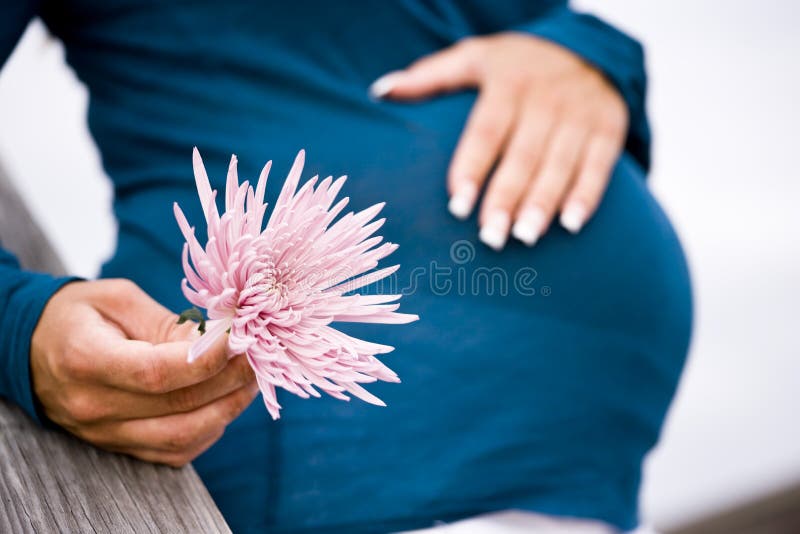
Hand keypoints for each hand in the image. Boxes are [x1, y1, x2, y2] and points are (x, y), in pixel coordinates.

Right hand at [31, 279, 257, 466]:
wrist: (33, 350)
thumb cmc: (78, 315)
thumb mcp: (117, 299)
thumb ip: (167, 323)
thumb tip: (219, 341)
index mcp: (87, 360)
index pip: (158, 373)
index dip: (208, 360)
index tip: (241, 338)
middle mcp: (93, 406)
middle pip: (178, 406)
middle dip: (230, 380)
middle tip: (260, 355)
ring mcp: (105, 433)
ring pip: (183, 436)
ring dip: (228, 409)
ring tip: (251, 378)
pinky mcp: (120, 447)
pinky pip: (175, 451)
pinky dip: (210, 430)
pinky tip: (226, 402)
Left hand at [370, 33, 627, 249]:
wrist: (587, 49)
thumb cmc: (516, 65)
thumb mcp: (474, 57)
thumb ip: (429, 76)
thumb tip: (379, 91)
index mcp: (508, 83)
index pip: (486, 132)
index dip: (471, 168)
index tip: (456, 205)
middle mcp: (546, 98)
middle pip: (523, 155)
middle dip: (506, 198)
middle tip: (490, 237)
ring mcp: (580, 114)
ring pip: (561, 164)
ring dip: (544, 203)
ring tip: (524, 237)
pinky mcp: (609, 128)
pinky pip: (600, 166)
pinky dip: (587, 195)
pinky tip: (570, 225)